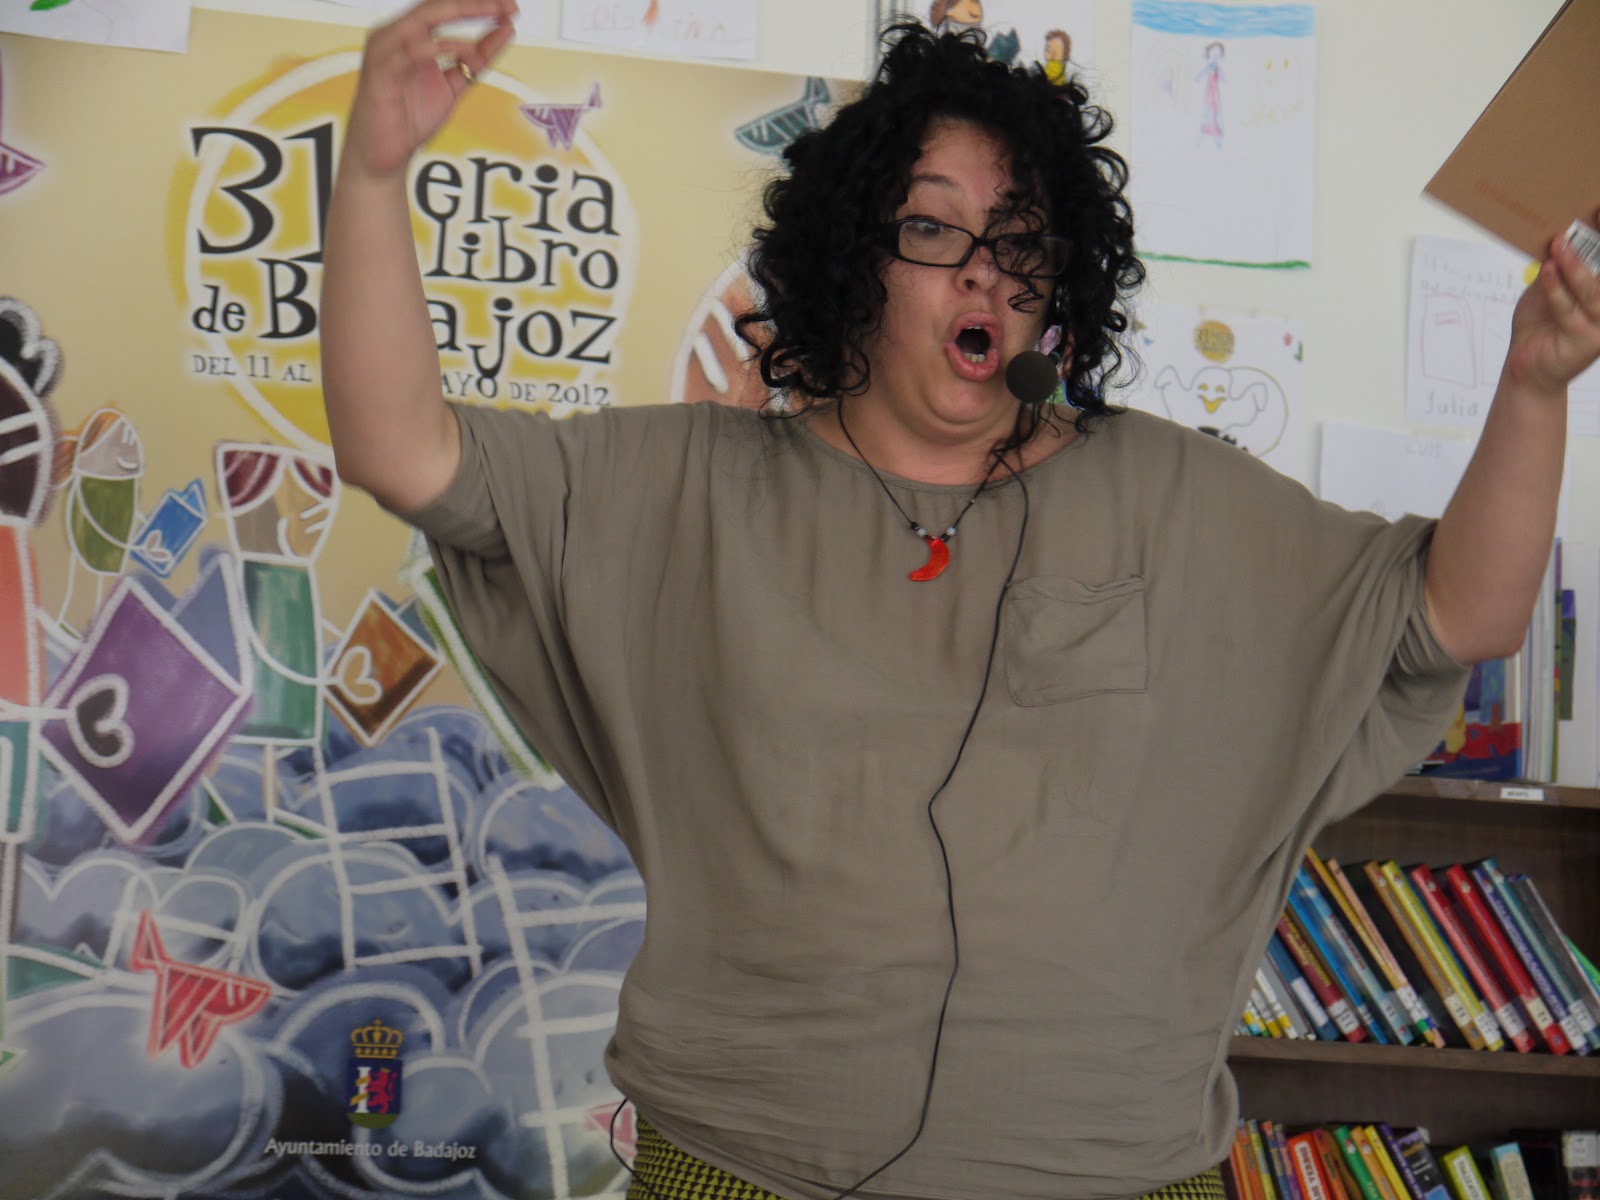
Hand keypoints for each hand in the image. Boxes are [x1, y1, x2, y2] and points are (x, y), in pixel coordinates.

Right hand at [344, 0, 517, 179]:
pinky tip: (466, 49)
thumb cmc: (411, 118)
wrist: (384, 155)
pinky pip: (411, 51)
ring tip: (494, 16)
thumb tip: (506, 31)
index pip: (446, 8)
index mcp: (411, 34)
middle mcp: (395, 34)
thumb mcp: (454, 84)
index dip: (479, 5)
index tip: (512, 7)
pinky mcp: (380, 71)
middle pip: (437, 6)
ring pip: (424, 19)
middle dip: (475, 4)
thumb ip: (476, 60)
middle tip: (508, 6)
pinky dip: (439, 47)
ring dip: (462, 14)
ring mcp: (385, 50)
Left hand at [1503, 209, 1599, 396]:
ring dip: (1574, 265)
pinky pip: (1569, 311)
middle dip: (1595, 245)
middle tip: (1583, 220)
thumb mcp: (1544, 289)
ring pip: (1590, 290)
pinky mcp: (1588, 342)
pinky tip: (1547, 271)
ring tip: (1558, 244)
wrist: (1526, 369)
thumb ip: (1555, 267)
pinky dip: (1557, 290)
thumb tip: (1558, 235)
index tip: (1597, 210)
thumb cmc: (1538, 326)